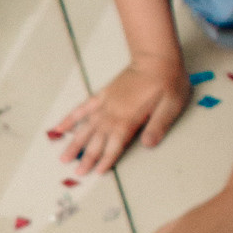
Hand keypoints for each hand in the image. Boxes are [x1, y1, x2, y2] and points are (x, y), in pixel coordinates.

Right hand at [50, 55, 190, 178]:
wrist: (156, 59)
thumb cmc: (167, 82)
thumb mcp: (171, 106)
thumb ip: (158, 126)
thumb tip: (147, 145)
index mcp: (129, 119)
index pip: (114, 145)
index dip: (106, 160)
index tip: (96, 173)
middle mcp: (113, 114)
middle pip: (97, 140)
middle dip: (87, 158)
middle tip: (77, 173)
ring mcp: (105, 104)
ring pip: (86, 127)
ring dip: (75, 143)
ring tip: (64, 157)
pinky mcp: (103, 95)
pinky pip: (82, 108)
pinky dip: (70, 118)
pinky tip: (60, 128)